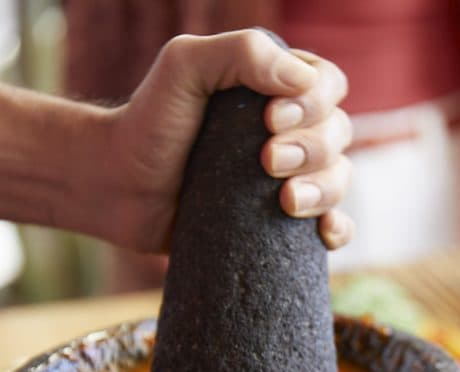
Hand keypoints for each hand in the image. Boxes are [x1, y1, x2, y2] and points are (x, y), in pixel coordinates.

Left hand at [102, 29, 352, 252]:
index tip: (269, 118)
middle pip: (338, 133)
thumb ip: (241, 53)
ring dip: (324, 189)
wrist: (119, 187)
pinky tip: (323, 231)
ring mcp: (291, 178)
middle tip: (266, 161)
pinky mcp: (282, 222)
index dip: (314, 102)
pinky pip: (335, 225)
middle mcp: (292, 130)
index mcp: (277, 87)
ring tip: (285, 201)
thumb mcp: (184, 65)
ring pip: (340, 179)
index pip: (328, 85)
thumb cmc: (150, 120)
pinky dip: (339, 229)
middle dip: (312, 148)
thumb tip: (301, 81)